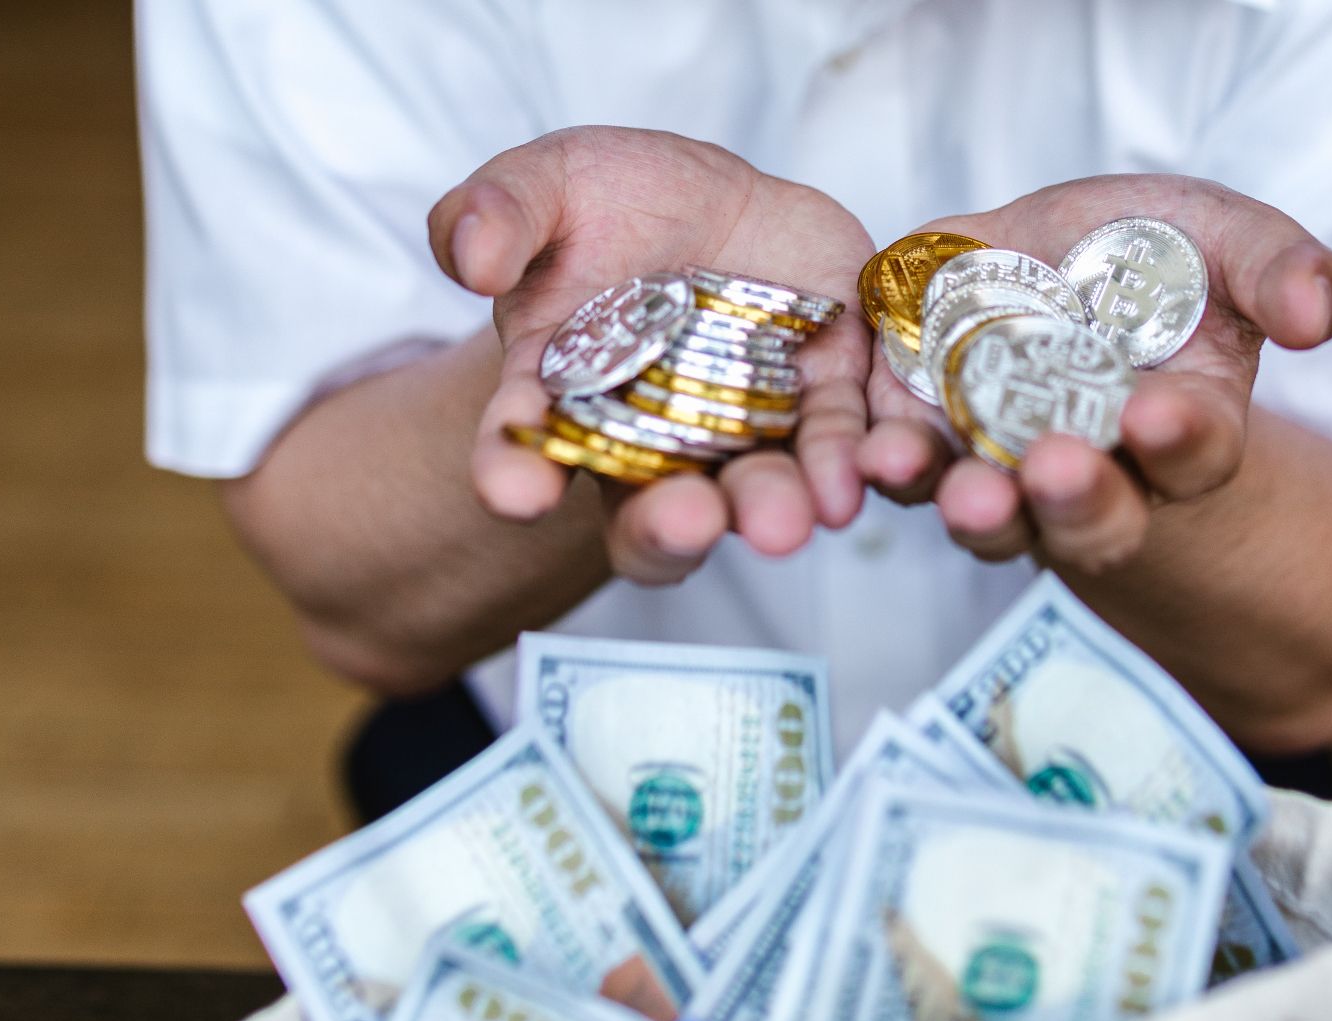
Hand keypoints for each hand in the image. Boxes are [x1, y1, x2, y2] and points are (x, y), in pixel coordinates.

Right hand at [428, 127, 874, 583]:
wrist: (716, 201)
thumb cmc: (610, 206)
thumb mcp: (544, 187)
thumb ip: (497, 213)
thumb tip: (469, 256)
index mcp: (563, 401)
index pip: (524, 448)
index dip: (514, 473)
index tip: (516, 491)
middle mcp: (651, 444)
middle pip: (650, 510)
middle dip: (669, 523)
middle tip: (685, 520)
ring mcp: (742, 434)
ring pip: (753, 492)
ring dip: (768, 509)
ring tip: (782, 521)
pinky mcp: (825, 403)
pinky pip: (842, 444)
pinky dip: (852, 464)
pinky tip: (862, 476)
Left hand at [857, 175, 1331, 572]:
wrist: (1053, 262)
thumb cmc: (1159, 262)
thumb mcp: (1228, 243)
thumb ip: (1282, 272)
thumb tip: (1323, 313)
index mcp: (1184, 432)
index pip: (1194, 449)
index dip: (1178, 438)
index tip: (1158, 415)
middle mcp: (1096, 472)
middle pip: (1090, 510)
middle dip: (1076, 497)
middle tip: (1057, 471)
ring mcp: (1002, 465)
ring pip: (989, 508)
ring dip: (974, 505)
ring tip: (962, 489)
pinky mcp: (924, 435)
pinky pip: (904, 465)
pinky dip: (887, 463)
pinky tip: (871, 450)